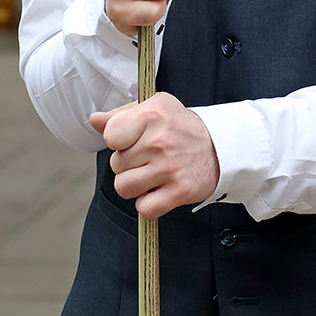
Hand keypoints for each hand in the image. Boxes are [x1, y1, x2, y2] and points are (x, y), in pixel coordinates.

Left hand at [90, 93, 219, 218]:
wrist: (220, 147)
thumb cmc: (180, 126)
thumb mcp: (154, 108)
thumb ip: (121, 114)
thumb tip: (95, 120)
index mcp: (151, 115)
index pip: (110, 136)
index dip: (117, 141)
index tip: (130, 139)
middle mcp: (160, 141)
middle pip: (116, 165)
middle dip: (128, 164)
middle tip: (148, 157)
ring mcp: (169, 168)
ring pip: (124, 188)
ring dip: (135, 185)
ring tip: (151, 174)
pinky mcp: (179, 191)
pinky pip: (144, 207)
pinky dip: (148, 203)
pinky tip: (159, 189)